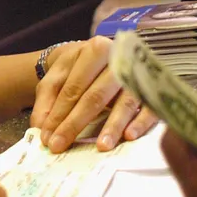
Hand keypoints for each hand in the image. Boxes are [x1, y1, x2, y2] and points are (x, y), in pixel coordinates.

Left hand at [31, 37, 157, 152]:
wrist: (102, 55)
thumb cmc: (78, 69)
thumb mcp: (57, 78)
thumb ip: (47, 103)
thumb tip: (42, 129)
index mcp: (94, 50)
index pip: (74, 87)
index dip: (59, 114)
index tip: (49, 138)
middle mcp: (120, 59)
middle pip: (96, 95)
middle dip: (77, 123)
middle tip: (62, 145)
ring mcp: (139, 74)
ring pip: (124, 102)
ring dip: (112, 126)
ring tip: (101, 146)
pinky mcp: (155, 89)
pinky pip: (151, 107)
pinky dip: (141, 122)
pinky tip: (129, 136)